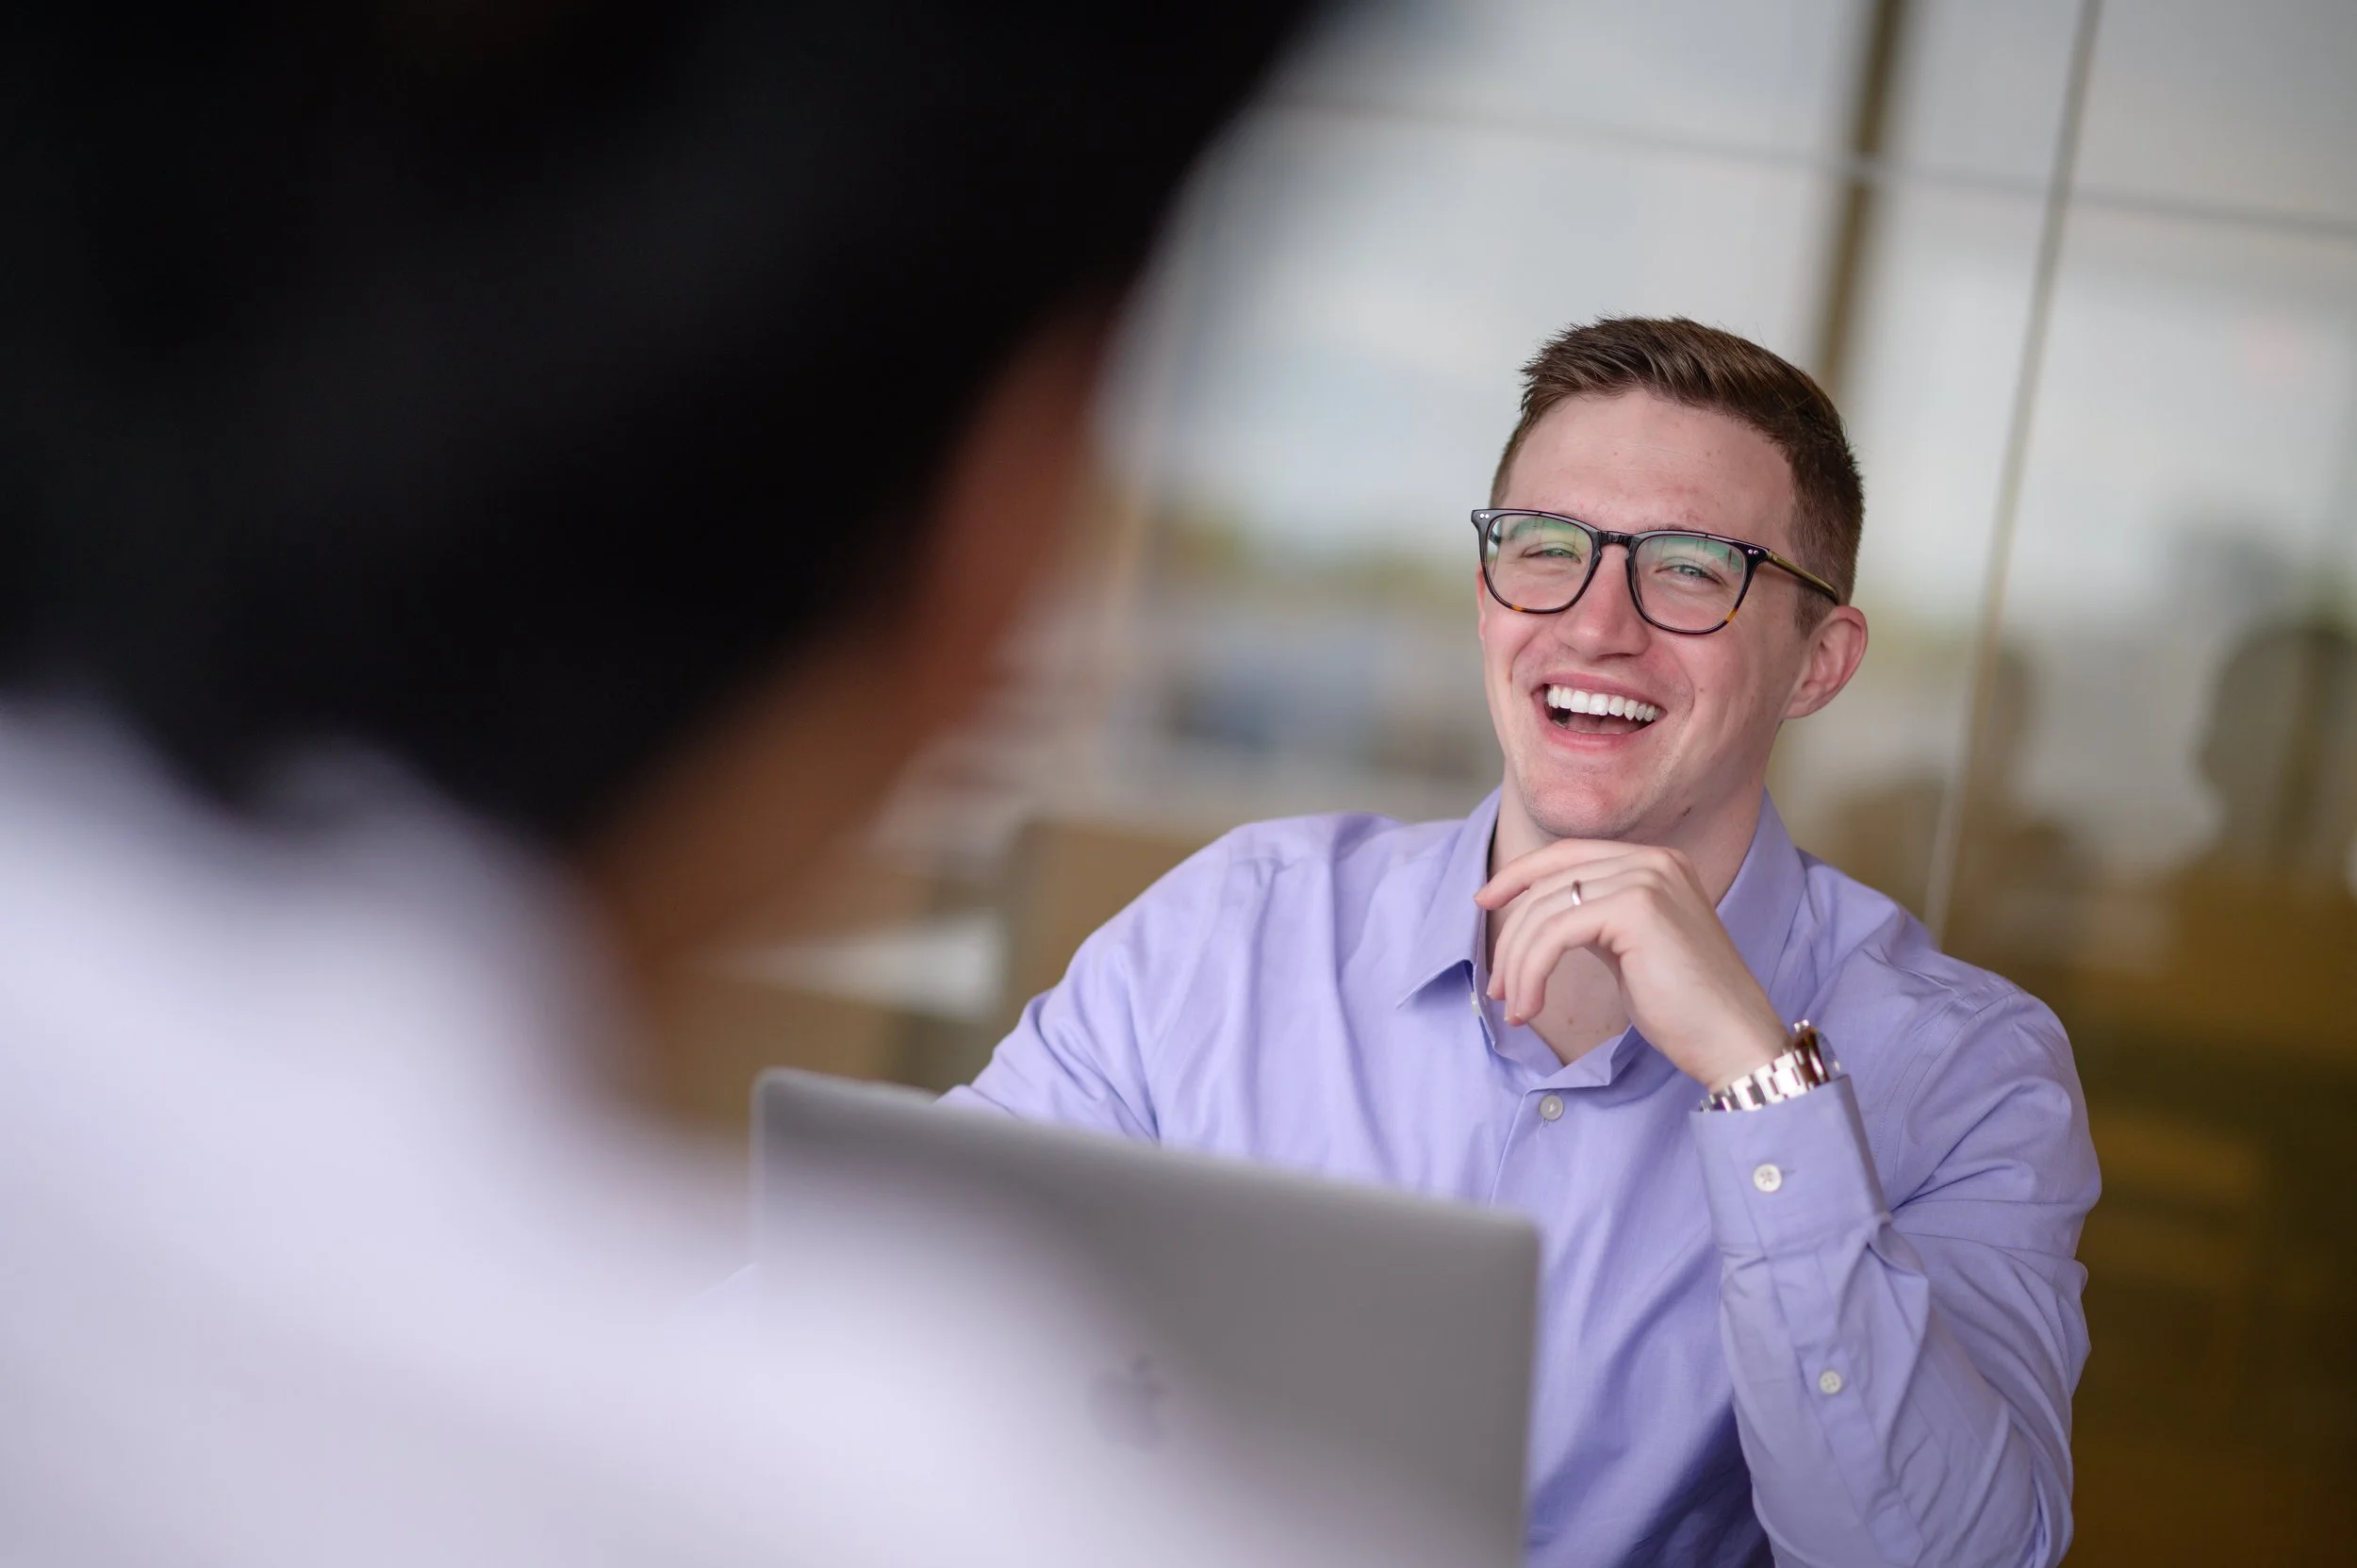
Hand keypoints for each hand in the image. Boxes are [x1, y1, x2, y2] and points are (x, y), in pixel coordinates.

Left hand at [1475, 840, 1786, 1090]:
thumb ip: (1594, 920)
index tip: (1484, 903)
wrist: (1732, 1040)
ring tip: (1515, 1006)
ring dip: (1518, 963)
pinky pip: (1555, 934)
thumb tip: (1537, 919)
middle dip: (1511, 933)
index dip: (1519, 875)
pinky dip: (1532, 972)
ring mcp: (1647, 879)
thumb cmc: (1682, 1007)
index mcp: (1655, 862)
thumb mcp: (1629, 948)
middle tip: (1497, 984)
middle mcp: (1653, 860)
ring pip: (1546, 911)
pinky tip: (1532, 1006)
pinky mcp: (1635, 908)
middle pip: (1550, 880)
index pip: (1567, 855)